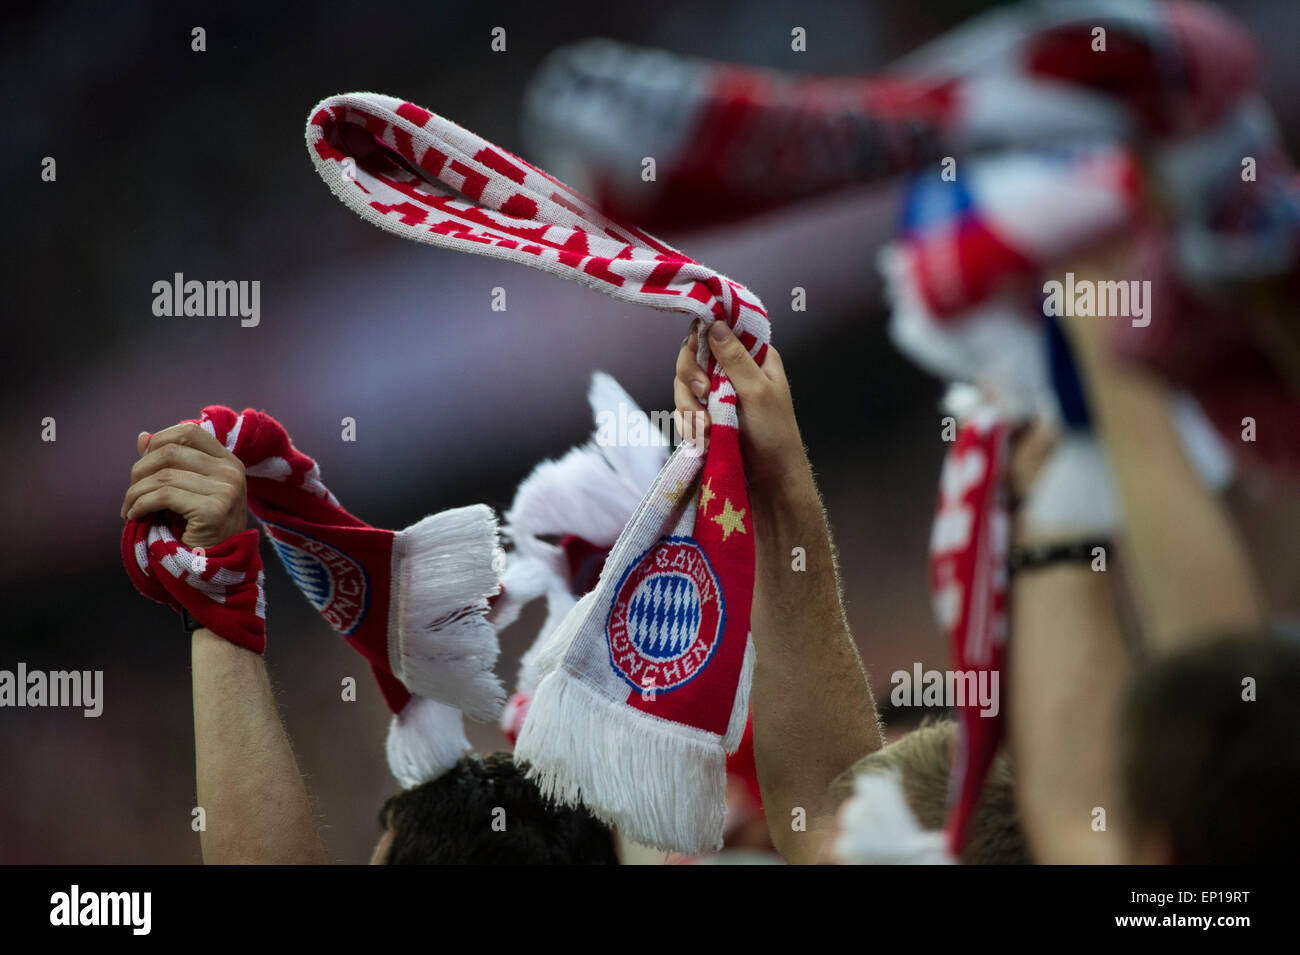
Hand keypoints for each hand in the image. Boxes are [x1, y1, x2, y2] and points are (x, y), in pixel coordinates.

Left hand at [121, 421, 247, 548]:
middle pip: (171, 451)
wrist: (212, 570)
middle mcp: (232, 472)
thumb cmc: (196, 529)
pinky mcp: (214, 510)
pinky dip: (140, 505)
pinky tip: (135, 516)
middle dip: (140, 470)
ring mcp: (227, 490)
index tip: (143, 463)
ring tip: (130, 508)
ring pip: (163, 475)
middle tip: (131, 493)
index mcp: (229, 462)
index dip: (160, 440)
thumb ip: (166, 463)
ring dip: (135, 492)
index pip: (190, 432)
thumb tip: (142, 436)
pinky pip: (164, 496)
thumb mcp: (184, 491)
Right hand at [673, 319, 806, 490]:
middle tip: (703, 394)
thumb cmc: (774, 434)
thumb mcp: (757, 391)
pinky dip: (689, 427)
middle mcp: (733, 370)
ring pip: (683, 386)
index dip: (700, 338)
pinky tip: (705, 442)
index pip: (717, 329)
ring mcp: (717, 393)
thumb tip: (715, 322)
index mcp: (753, 356)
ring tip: (708, 430)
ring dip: (689, 409)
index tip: (699, 358)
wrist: (770, 481)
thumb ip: (735, 358)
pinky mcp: (707, 416)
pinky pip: (683, 412)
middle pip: (691, 356)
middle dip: (690, 378)